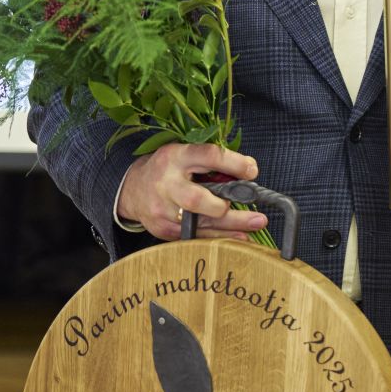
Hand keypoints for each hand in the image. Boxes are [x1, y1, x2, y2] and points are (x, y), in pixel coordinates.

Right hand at [116, 142, 268, 241]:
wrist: (133, 188)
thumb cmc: (169, 168)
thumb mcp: (186, 154)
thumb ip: (212, 164)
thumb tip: (245, 178)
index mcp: (176, 157)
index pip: (208, 156)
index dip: (233, 163)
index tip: (252, 171)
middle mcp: (167, 184)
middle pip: (196, 199)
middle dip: (223, 205)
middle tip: (250, 203)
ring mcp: (163, 210)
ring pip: (199, 222)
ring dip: (232, 224)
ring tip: (257, 223)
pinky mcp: (164, 229)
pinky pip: (196, 235)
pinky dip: (220, 237)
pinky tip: (240, 237)